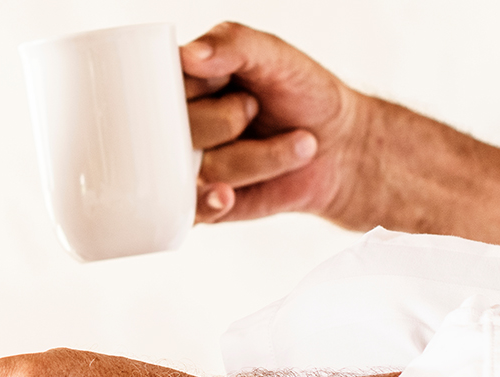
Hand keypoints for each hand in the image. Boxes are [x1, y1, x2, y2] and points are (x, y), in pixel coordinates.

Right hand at [184, 22, 367, 225]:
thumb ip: (233, 44)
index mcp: (182, 85)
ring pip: (197, 169)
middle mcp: (176, 127)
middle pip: (174, 130)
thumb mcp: (276, 56)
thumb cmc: (303, 95)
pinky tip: (229, 195)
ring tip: (291, 144)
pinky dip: (211, 202)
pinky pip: (191, 208)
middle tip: (255, 110)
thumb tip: (188, 55)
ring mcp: (185, 168)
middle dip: (228, 120)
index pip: (159, 85)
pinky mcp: (199, 205)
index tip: (228, 82)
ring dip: (257, 158)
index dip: (198, 86)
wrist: (339, 147)